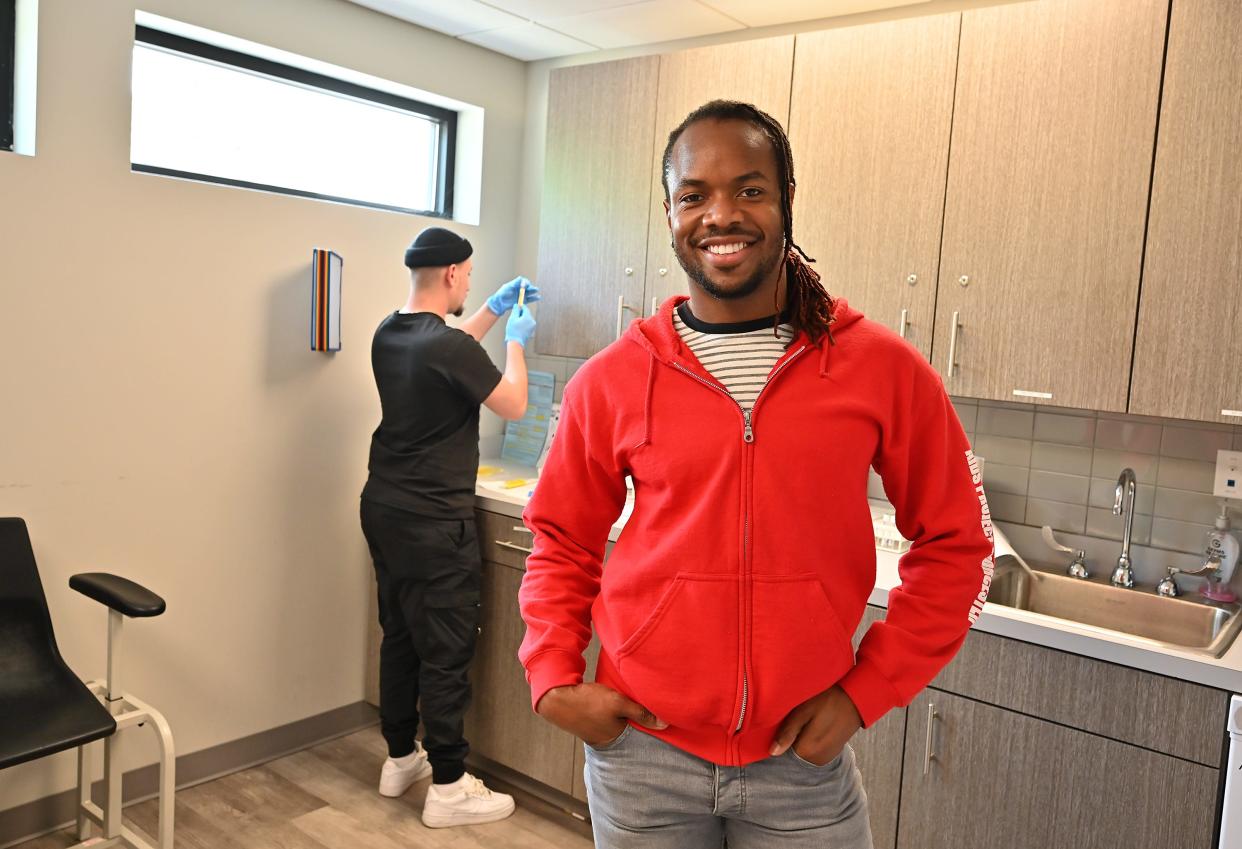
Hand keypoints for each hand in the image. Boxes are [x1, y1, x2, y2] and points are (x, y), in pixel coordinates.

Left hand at [487, 276, 540, 315]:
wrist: (500, 303)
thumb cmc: (502, 294)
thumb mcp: (507, 287)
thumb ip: (514, 283)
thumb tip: (520, 278)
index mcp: (516, 284)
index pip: (523, 281)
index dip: (525, 282)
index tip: (524, 285)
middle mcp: (520, 289)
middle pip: (527, 286)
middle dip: (530, 286)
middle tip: (532, 288)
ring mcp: (522, 295)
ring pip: (529, 292)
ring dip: (533, 291)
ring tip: (536, 290)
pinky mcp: (523, 301)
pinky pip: (530, 299)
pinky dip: (534, 298)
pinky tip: (538, 297)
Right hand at [505, 304, 535, 346]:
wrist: (516, 343)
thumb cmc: (513, 331)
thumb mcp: (512, 318)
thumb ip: (515, 310)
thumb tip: (517, 305)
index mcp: (528, 317)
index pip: (525, 308)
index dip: (521, 307)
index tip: (517, 307)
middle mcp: (532, 321)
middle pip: (527, 314)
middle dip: (521, 314)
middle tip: (514, 317)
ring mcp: (532, 327)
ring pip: (527, 319)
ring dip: (522, 319)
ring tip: (516, 324)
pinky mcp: (531, 331)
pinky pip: (528, 324)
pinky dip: (524, 324)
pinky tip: (518, 328)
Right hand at [536, 682, 666, 746]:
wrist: (557, 698)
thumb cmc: (587, 702)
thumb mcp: (618, 704)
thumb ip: (641, 713)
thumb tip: (665, 724)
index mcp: (618, 735)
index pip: (642, 733)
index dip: (652, 725)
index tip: (665, 718)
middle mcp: (610, 737)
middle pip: (632, 728)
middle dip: (641, 720)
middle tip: (652, 708)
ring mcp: (600, 729)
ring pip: (622, 721)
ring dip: (628, 713)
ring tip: (635, 702)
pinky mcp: (593, 720)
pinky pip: (611, 717)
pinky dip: (616, 711)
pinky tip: (617, 700)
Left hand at [769, 685, 861, 765]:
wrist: (857, 699)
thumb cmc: (827, 700)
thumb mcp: (804, 711)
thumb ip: (788, 732)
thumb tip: (772, 752)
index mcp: (807, 751)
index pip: (783, 750)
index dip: (782, 735)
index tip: (786, 720)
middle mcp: (817, 760)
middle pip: (794, 752)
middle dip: (792, 738)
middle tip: (798, 718)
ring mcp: (826, 758)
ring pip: (804, 751)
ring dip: (802, 739)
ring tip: (808, 721)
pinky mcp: (832, 753)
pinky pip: (814, 750)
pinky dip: (811, 740)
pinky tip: (815, 726)